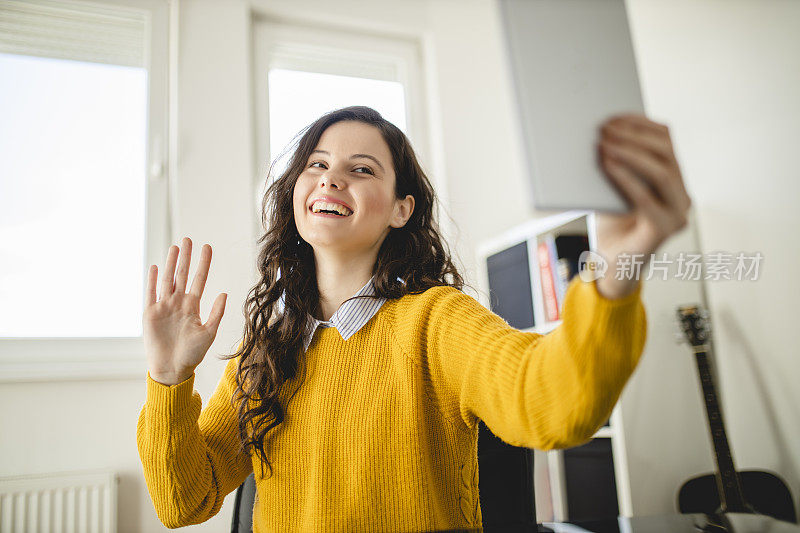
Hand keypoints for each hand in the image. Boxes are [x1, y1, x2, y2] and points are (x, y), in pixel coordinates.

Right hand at [143, 237, 226, 384]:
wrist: (172, 369)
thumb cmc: (192, 354)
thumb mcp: (208, 332)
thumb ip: (216, 313)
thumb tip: (224, 293)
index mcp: (193, 306)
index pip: (199, 279)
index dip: (203, 264)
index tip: (207, 247)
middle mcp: (178, 303)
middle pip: (182, 275)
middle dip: (185, 258)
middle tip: (188, 239)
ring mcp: (164, 307)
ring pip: (167, 280)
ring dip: (170, 264)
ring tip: (175, 247)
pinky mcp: (150, 314)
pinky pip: (151, 293)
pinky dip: (152, 280)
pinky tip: (155, 267)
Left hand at [594, 114, 692, 298]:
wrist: (611, 267)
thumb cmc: (612, 226)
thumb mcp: (612, 188)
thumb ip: (615, 164)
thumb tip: (597, 131)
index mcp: (674, 181)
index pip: (666, 141)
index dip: (641, 124)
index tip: (615, 115)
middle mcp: (682, 196)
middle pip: (666, 153)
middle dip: (634, 136)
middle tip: (606, 128)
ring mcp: (677, 214)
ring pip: (662, 171)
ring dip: (631, 153)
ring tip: (604, 143)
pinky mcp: (663, 230)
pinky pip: (647, 198)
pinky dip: (625, 178)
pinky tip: (607, 165)